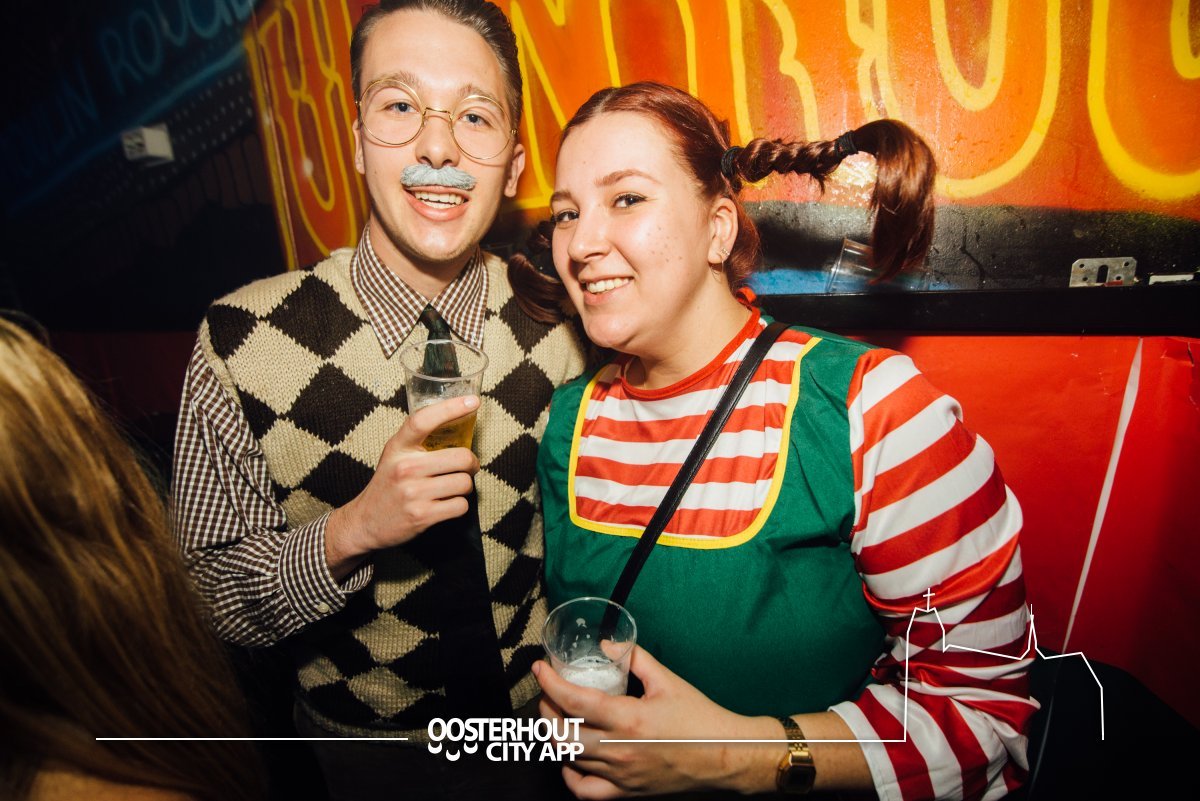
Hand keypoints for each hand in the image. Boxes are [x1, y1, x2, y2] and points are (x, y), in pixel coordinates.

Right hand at [325, 395, 479, 575]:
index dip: (451, 408)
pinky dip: (459, 506)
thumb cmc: (388, 485)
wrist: (365, 521)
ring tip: (452, 488)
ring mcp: (413, 492)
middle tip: (468, 467)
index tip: (473, 401)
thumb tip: (456, 424)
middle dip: (472, 464)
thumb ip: (417, 441)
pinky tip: (446, 504)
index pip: (423, 420)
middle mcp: (405, 468)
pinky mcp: (422, 515)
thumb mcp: (395, 455)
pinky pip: (460, 506)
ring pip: (464, 483)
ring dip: (465, 487)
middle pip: (461, 457)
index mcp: (398, 447)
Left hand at [534, 645, 775, 798]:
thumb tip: (608, 646)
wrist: (726, 756)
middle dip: (546, 709)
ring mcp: (621, 775)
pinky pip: (586, 791)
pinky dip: (570, 776)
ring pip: (569, 759)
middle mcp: (619, 750)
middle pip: (561, 733)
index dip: (550, 683)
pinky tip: (570, 760)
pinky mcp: (627, 792)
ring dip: (555, 736)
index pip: (573, 701)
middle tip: (549, 692)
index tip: (541, 670)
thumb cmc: (700, 719)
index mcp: (628, 719)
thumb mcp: (668, 680)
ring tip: (557, 718)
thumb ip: (634, 658)